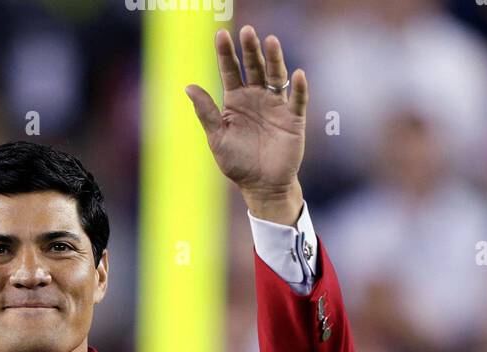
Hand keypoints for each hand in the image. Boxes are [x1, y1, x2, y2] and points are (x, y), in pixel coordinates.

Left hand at [185, 26, 306, 223]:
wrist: (261, 186)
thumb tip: (188, 87)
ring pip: (275, 76)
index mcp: (235, 101)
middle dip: (249, 49)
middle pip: (253, 67)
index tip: (220, 34)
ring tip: (270, 41)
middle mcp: (256, 97)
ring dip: (274, 59)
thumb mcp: (217, 137)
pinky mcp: (293, 118)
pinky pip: (297, 100)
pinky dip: (298, 88)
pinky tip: (296, 75)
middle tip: (246, 30)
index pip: (230, 71)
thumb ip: (206, 112)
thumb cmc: (237, 163)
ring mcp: (276, 105)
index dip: (225, 53)